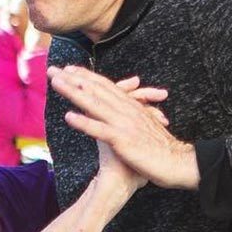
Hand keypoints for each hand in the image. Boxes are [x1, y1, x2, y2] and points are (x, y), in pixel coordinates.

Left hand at [49, 65, 196, 188]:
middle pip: (95, 90)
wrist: (178, 162)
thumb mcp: (144, 125)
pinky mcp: (123, 140)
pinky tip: (69, 117)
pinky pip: (100, 130)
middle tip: (53, 70)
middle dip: (73, 79)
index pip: (105, 86)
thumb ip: (132, 115)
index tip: (69, 69)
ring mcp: (124, 123)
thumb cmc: (160, 147)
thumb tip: (118, 111)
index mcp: (131, 106)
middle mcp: (126, 110)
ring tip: (56, 83)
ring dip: (73, 92)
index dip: (86, 76)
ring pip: (94, 104)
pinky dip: (84, 122)